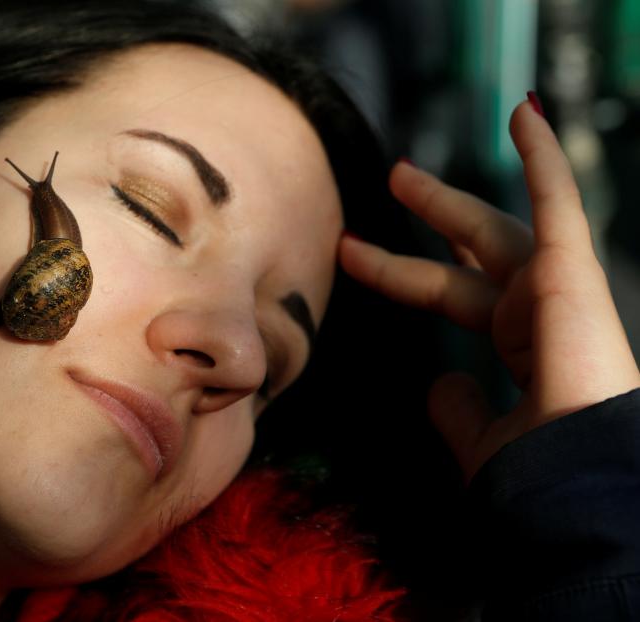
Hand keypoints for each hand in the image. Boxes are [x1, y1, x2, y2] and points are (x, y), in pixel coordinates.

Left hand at [338, 96, 639, 481]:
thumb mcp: (480, 438)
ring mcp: (556, 289)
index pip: (451, 295)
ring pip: (491, 227)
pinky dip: (542, 154)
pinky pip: (558, 198)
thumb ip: (460, 409)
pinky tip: (523, 112)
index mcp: (520, 348)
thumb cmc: (533, 473)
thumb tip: (440, 383)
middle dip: (425, 221)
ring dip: (447, 198)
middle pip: (466, 254)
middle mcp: (537, 313)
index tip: (355, 256)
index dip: (401, 272)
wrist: (573, 478)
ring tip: (399, 171)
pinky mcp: (573, 268)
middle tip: (385, 185)